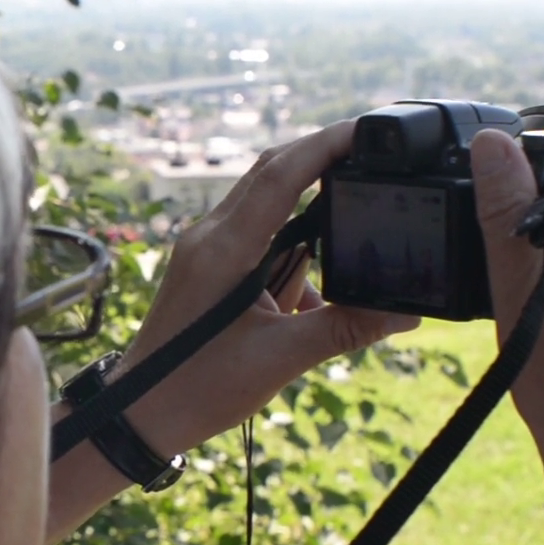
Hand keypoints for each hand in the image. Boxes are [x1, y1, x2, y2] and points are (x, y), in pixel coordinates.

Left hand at [115, 122, 418, 455]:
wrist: (139, 414)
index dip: (327, 145)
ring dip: (306, 229)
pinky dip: (287, 259)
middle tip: (374, 163)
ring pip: (266, 209)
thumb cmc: (198, 388)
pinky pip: (255, 240)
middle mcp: (210, 236)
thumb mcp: (282, 358)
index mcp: (225, 248)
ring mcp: (204, 249)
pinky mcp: (205, 266)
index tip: (368, 130)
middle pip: (274, 175)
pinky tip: (304, 302)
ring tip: (327, 268)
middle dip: (324, 166)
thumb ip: (346, 328)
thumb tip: (404, 313)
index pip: (282, 173)